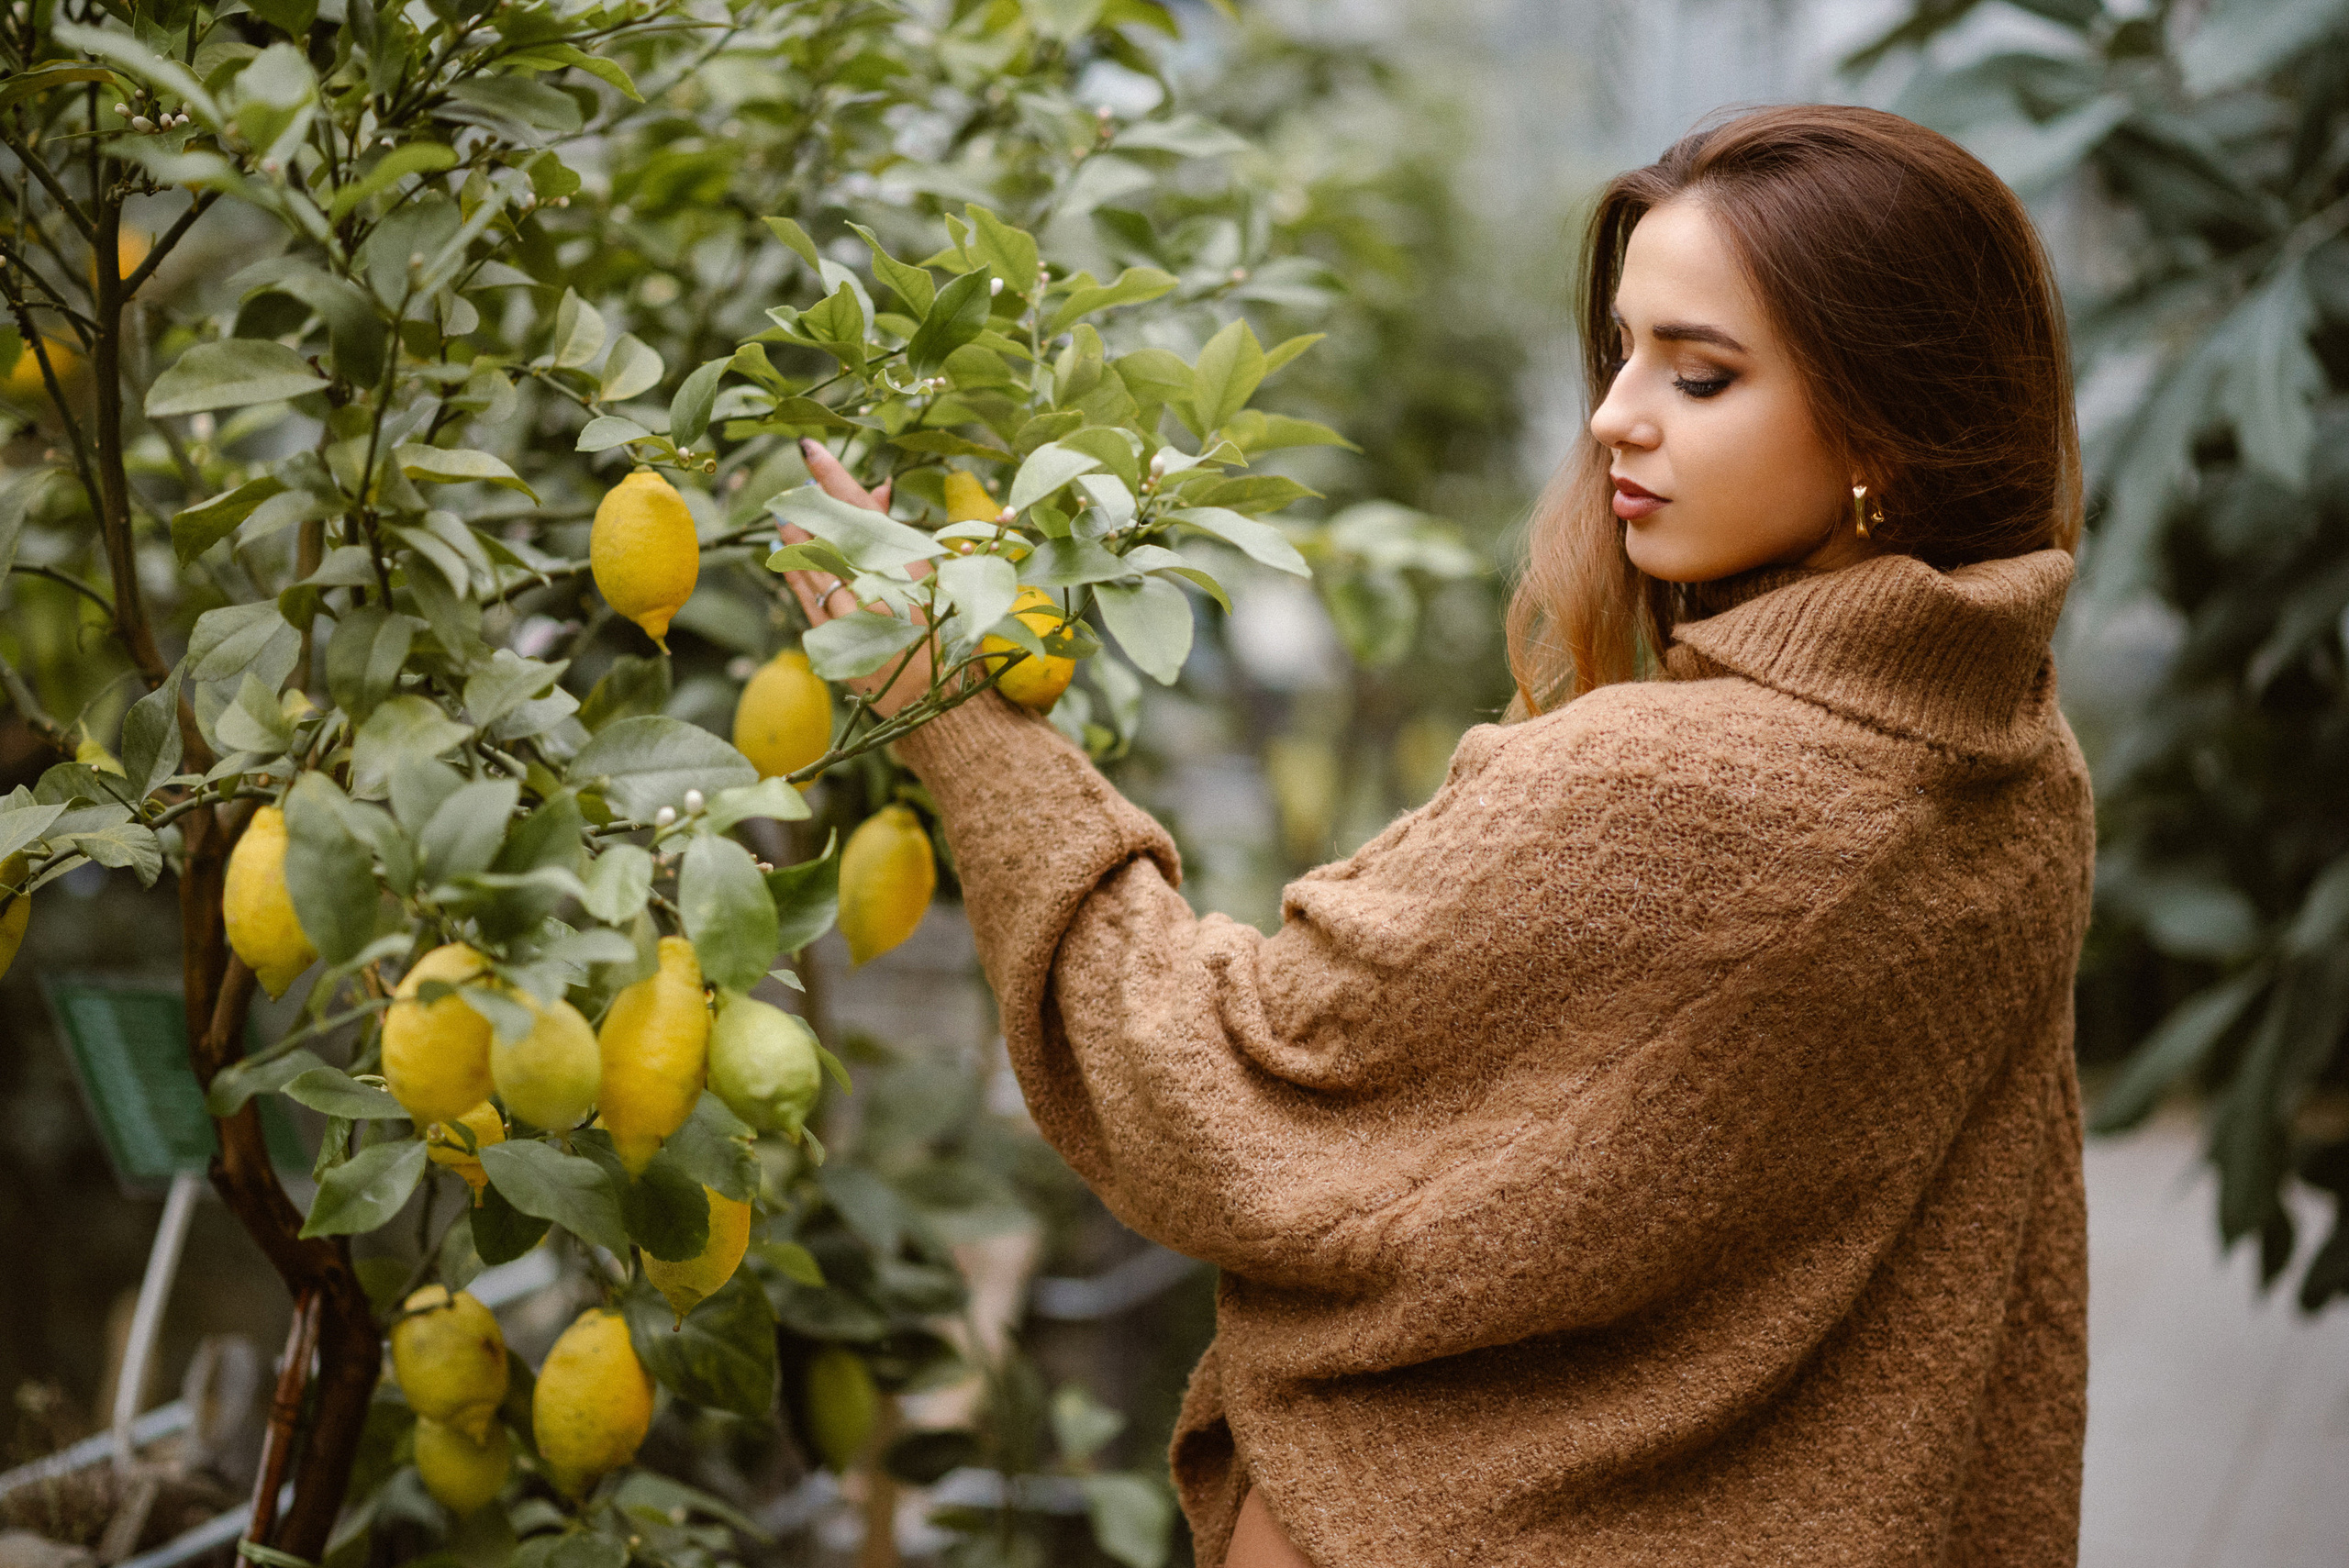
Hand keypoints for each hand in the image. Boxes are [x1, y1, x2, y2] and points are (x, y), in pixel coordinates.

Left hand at [778, 439, 931, 718]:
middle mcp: (877, 586)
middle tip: (795, 483)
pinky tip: (785, 554)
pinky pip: (805, 596)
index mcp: (907, 565)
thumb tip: (876, 488)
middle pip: (829, 532)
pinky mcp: (835, 639)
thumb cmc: (945, 630)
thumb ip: (898, 532)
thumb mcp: (931, 574)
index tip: (809, 449)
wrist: (938, 699)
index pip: (861, 509)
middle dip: (808, 504)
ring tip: (783, 514)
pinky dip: (794, 571)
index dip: (832, 477)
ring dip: (794, 535)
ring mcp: (852, 613)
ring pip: (811, 563)